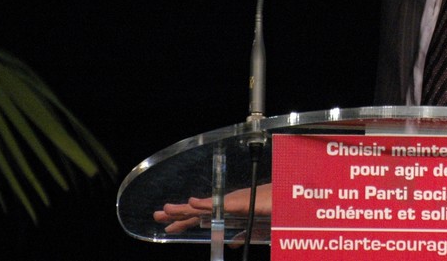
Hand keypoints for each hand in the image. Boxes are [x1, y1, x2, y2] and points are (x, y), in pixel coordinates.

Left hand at [153, 183, 272, 233]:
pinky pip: (220, 204)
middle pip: (198, 211)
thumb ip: (242, 235)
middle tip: (157, 216)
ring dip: (185, 208)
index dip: (184, 221)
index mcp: (229, 211)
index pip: (202, 217)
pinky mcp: (240, 203)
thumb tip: (231, 243)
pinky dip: (205, 203)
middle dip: (177, 214)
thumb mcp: (256, 229)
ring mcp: (232, 202)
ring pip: (204, 207)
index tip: (168, 226)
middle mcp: (227, 205)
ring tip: (166, 210)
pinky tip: (191, 203)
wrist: (290, 201)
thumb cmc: (276, 211)